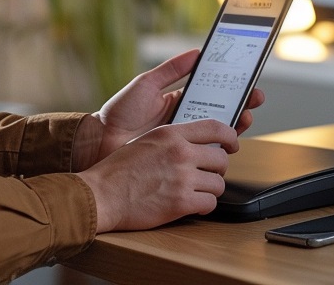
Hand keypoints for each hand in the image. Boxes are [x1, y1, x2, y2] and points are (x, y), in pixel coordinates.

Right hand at [78, 119, 237, 231]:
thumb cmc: (117, 170)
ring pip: (219, 183)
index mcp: (171, 134)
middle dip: (218, 169)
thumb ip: (173, 139)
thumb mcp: (147, 141)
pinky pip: (210, 203)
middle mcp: (181, 153)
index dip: (231, 136)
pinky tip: (192, 205)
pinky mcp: (181, 202)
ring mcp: (182, 178)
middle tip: (207, 174)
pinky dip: (204, 206)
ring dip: (210, 189)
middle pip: (222, 159)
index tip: (232, 143)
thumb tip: (196, 145)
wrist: (101, 194)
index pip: (216, 128)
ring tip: (196, 191)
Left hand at [90, 50, 266, 160]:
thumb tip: (197, 52)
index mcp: (180, 101)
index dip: (232, 88)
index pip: (213, 92)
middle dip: (241, 106)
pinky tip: (227, 142)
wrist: (100, 143)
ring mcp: (184, 141)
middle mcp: (185, 121)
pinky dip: (220, 148)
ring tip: (244, 118)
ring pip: (218, 134)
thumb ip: (171, 69)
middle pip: (221, 114)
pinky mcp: (181, 159)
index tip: (248, 82)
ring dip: (236, 126)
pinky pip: (205, 154)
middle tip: (253, 100)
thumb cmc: (119, 113)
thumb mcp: (146, 84)